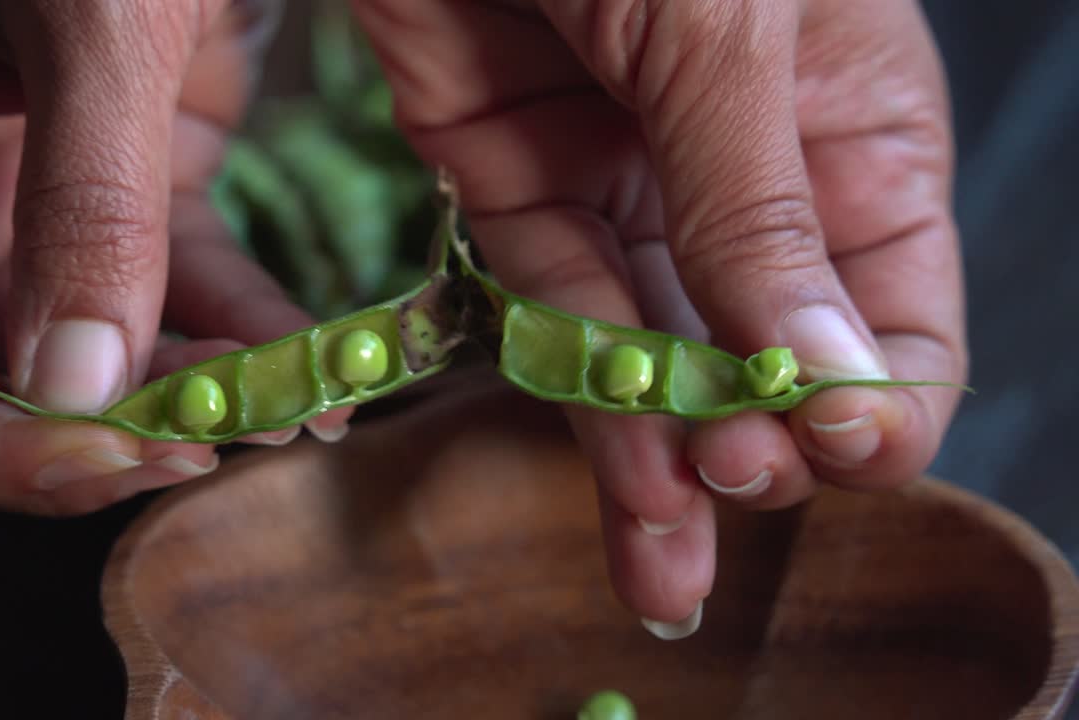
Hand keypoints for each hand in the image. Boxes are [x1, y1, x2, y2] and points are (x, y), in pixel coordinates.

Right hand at [0, 0, 350, 514]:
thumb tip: (84, 386)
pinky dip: (240, 326)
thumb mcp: (84, 16)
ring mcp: (32, 184)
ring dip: (185, 391)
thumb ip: (82, 197)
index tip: (104, 460)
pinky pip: (174, 276)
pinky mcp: (131, 169)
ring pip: (90, 341)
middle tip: (213, 445)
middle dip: (97, 431)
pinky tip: (311, 360)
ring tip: (288, 413)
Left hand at [352, 0, 967, 631]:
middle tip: (723, 506)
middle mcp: (743, 156)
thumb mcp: (727, 33)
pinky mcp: (510, 165)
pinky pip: (550, 294)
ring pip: (653, 340)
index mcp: (850, 113)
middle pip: (764, 341)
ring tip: (665, 569)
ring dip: (660, 452)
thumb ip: (765, 215)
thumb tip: (833, 390)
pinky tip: (612, 467)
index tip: (823, 450)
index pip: (894, 304)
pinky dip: (574, 376)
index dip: (865, 394)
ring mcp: (626, 166)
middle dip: (749, 438)